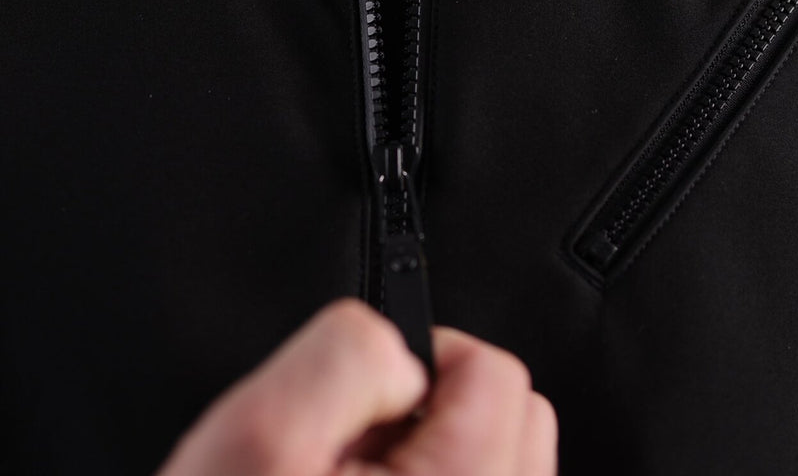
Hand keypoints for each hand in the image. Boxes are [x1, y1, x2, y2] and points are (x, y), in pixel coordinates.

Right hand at [155, 297, 557, 475]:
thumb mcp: (257, 437)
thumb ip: (347, 357)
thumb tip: (404, 356)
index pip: (497, 373)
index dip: (420, 361)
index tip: (371, 398)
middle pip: (518, 418)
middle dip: (438, 412)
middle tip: (361, 452)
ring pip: (504, 468)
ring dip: (439, 460)